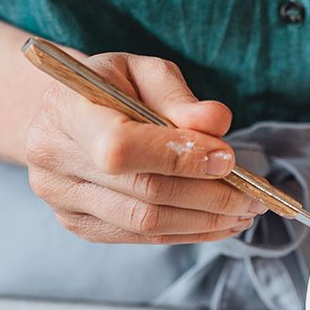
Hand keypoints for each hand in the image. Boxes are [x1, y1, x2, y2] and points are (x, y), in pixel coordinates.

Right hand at [24, 52, 264, 243]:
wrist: (61, 115)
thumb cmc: (110, 87)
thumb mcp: (143, 72)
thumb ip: (179, 97)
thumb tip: (217, 124)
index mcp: (65, 111)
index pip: (121, 147)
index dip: (178, 157)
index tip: (228, 158)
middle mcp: (54, 160)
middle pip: (143, 191)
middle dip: (209, 196)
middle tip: (255, 195)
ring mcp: (63, 200)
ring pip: (146, 223)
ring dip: (205, 221)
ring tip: (244, 212)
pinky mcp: (79, 225)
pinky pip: (141, 237)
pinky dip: (188, 232)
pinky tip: (219, 222)